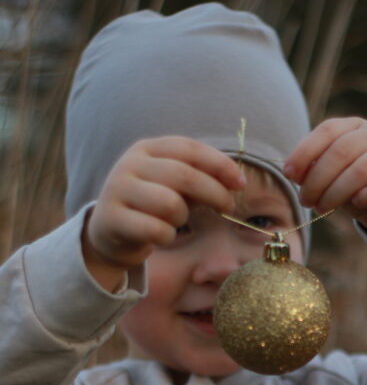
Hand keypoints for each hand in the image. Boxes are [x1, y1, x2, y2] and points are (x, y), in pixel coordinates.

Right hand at [82, 136, 245, 289]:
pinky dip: (166, 236)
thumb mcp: (173, 186)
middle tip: (227, 209)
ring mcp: (117, 190)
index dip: (220, 165)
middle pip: (184, 176)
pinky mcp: (112, 219)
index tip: (241, 184)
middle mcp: (130, 164)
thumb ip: (199, 178)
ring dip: (183, 217)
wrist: (108, 233)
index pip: (189, 148)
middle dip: (214, 193)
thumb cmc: (151, 207)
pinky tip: (160, 236)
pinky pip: (156, 230)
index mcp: (147, 149)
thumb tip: (236, 181)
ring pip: (171, 204)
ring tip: (175, 221)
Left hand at [284, 117, 366, 244]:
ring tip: (322, 208)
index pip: (327, 130)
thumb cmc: (358, 191)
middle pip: (341, 151)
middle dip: (317, 179)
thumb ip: (315, 171)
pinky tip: (357, 203)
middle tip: (306, 201)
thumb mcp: (332, 180)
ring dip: (336, 192)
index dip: (304, 152)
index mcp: (355, 127)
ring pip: (362, 169)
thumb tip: (292, 172)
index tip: (289, 175)